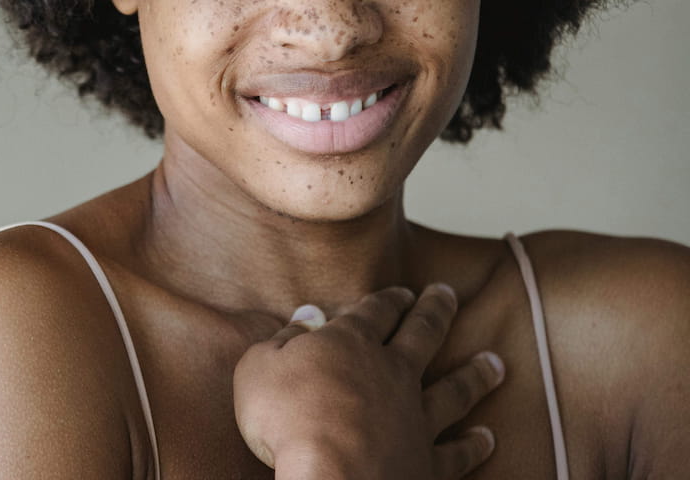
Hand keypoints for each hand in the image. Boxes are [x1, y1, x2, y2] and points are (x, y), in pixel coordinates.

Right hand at [233, 284, 503, 478]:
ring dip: (474, 375)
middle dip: (435, 311)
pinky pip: (457, 452)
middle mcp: (392, 373)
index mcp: (351, 344)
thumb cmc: (286, 419)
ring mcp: (416, 418)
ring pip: (454, 389)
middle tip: (448, 294)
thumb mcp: (259, 366)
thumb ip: (281, 340)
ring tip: (494, 363)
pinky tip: (488, 438)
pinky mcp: (428, 464)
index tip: (402, 291)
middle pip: (422, 334)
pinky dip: (474, 445)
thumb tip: (304, 318)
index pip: (375, 310)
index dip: (388, 298)